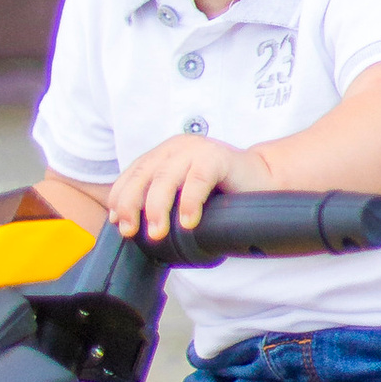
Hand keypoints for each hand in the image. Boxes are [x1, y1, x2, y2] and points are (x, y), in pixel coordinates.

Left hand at [109, 135, 266, 241]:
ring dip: (157, 207)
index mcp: (164, 154)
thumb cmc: (222, 194)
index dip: (121, 197)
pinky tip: (188, 222)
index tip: (117, 221)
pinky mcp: (218, 157)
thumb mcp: (183, 194)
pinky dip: (189, 202)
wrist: (263, 181)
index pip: (134, 173)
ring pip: (166, 177)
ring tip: (157, 232)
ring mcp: (197, 150)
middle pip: (144, 175)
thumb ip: (161, 200)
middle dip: (132, 204)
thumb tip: (132, 227)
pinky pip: (198, 179)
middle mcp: (177, 148)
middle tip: (130, 231)